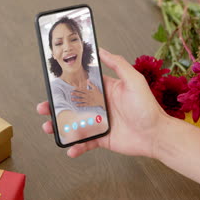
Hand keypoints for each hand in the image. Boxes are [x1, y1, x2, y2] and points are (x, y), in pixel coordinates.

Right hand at [37, 48, 165, 157]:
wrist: (156, 134)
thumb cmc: (147, 107)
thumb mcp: (133, 80)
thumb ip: (117, 64)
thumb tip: (101, 50)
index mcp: (105, 90)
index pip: (81, 84)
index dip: (66, 84)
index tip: (52, 84)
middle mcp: (100, 105)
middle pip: (73, 105)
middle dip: (56, 106)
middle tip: (43, 108)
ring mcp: (100, 123)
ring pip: (74, 124)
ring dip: (60, 126)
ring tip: (49, 127)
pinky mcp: (102, 138)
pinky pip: (85, 142)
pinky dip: (76, 147)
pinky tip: (69, 150)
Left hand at [71, 80, 103, 107]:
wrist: (102, 100)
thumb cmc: (98, 93)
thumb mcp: (95, 88)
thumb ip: (91, 84)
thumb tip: (87, 80)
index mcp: (88, 91)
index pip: (82, 90)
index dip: (77, 89)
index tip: (73, 88)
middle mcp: (87, 96)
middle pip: (80, 94)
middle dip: (75, 94)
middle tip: (71, 93)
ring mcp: (87, 100)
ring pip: (80, 99)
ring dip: (76, 99)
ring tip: (71, 99)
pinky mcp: (88, 104)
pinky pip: (83, 104)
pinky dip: (79, 104)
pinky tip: (76, 105)